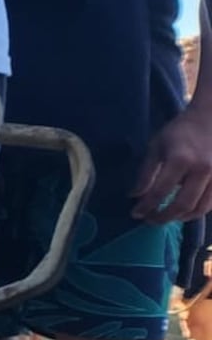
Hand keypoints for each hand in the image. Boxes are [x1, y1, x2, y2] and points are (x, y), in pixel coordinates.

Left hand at [135, 104, 211, 224]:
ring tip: (167, 217)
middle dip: (164, 217)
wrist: (211, 118)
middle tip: (151, 221)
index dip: (146, 206)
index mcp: (180, 160)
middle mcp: (202, 170)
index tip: (136, 214)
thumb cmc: (179, 132)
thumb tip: (135, 196)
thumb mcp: (156, 147)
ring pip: (200, 208)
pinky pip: (211, 203)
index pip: (160, 191)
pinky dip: (196, 211)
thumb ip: (146, 173)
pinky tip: (184, 211)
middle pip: (182, 205)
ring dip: (181, 218)